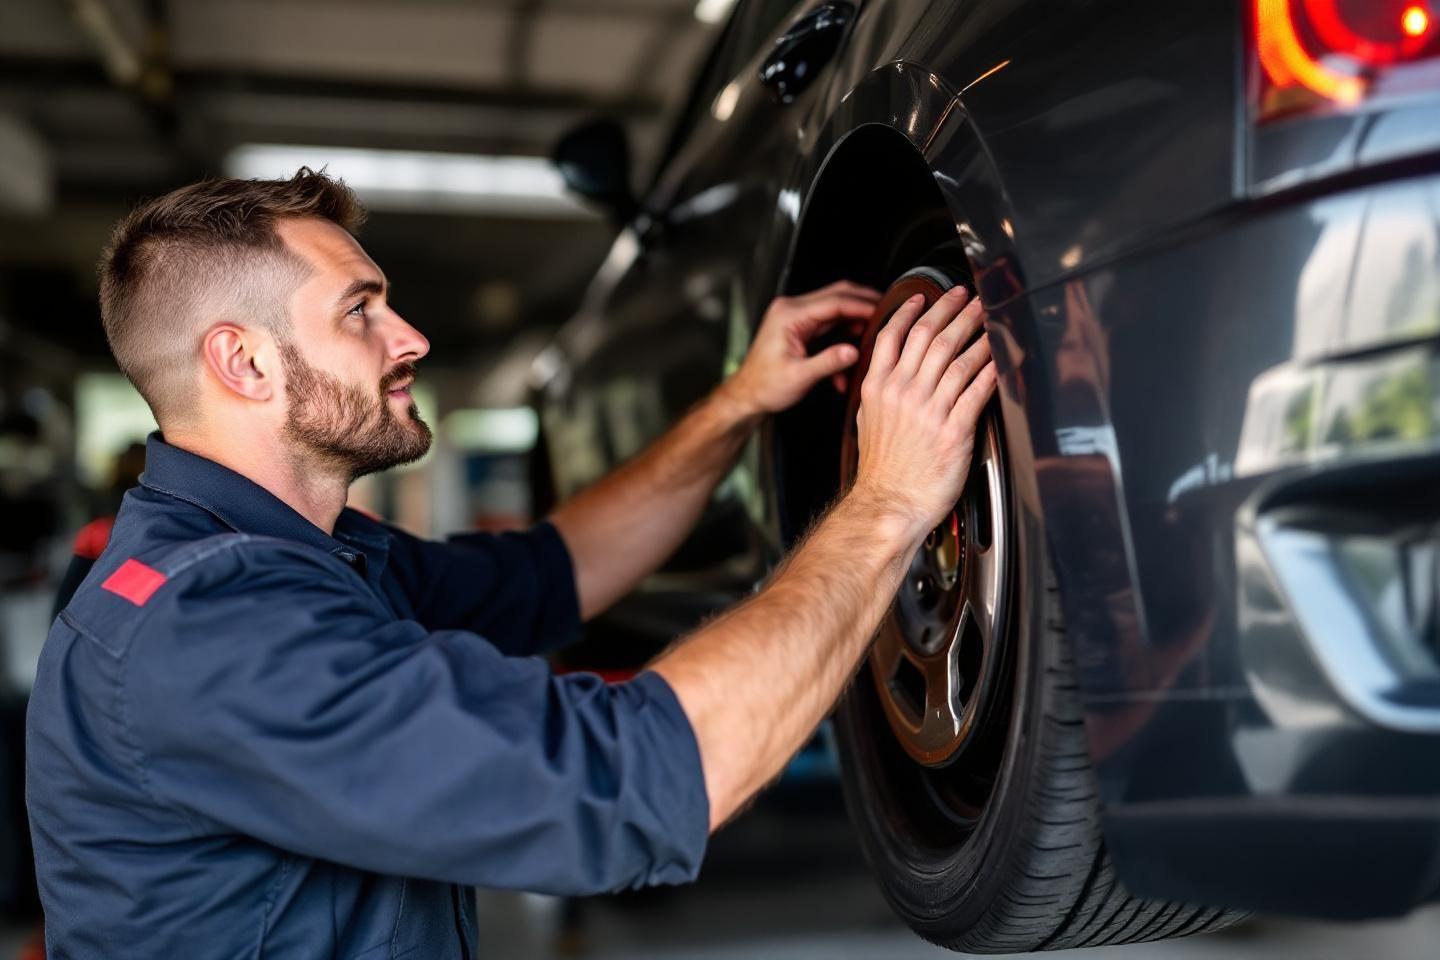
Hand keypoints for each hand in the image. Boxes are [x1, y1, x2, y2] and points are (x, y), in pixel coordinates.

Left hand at [723, 281, 880, 415]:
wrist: (748, 394)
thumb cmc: (765, 386)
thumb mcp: (799, 377)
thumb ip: (828, 362)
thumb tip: (854, 352)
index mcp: (789, 315)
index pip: (834, 302)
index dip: (862, 305)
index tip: (884, 310)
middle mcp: (791, 309)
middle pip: (836, 295)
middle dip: (863, 302)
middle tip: (888, 310)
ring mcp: (795, 315)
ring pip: (835, 307)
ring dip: (855, 318)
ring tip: (875, 330)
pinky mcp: (799, 325)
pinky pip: (828, 322)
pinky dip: (842, 334)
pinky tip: (850, 354)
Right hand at [850, 287, 996, 542]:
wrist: (889, 504)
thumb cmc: (881, 471)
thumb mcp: (866, 422)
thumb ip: (878, 394)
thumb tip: (886, 374)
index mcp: (878, 388)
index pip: (893, 336)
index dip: (912, 312)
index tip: (925, 297)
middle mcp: (902, 393)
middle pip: (929, 338)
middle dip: (952, 311)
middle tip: (967, 297)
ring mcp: (928, 409)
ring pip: (956, 358)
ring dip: (975, 334)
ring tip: (987, 317)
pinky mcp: (953, 429)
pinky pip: (976, 390)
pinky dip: (990, 370)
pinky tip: (1000, 356)